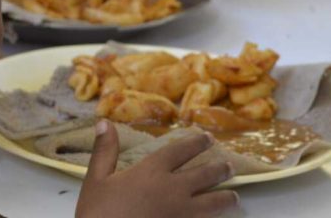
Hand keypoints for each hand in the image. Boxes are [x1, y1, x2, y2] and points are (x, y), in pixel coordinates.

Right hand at [75, 120, 237, 217]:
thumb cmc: (98, 213)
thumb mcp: (96, 180)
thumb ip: (104, 151)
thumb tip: (104, 122)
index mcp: (151, 171)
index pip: (180, 151)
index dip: (196, 143)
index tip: (209, 138)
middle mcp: (172, 189)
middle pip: (204, 175)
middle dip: (219, 170)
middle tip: (230, 166)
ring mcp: (181, 214)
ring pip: (212, 203)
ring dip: (225, 198)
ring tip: (235, 196)